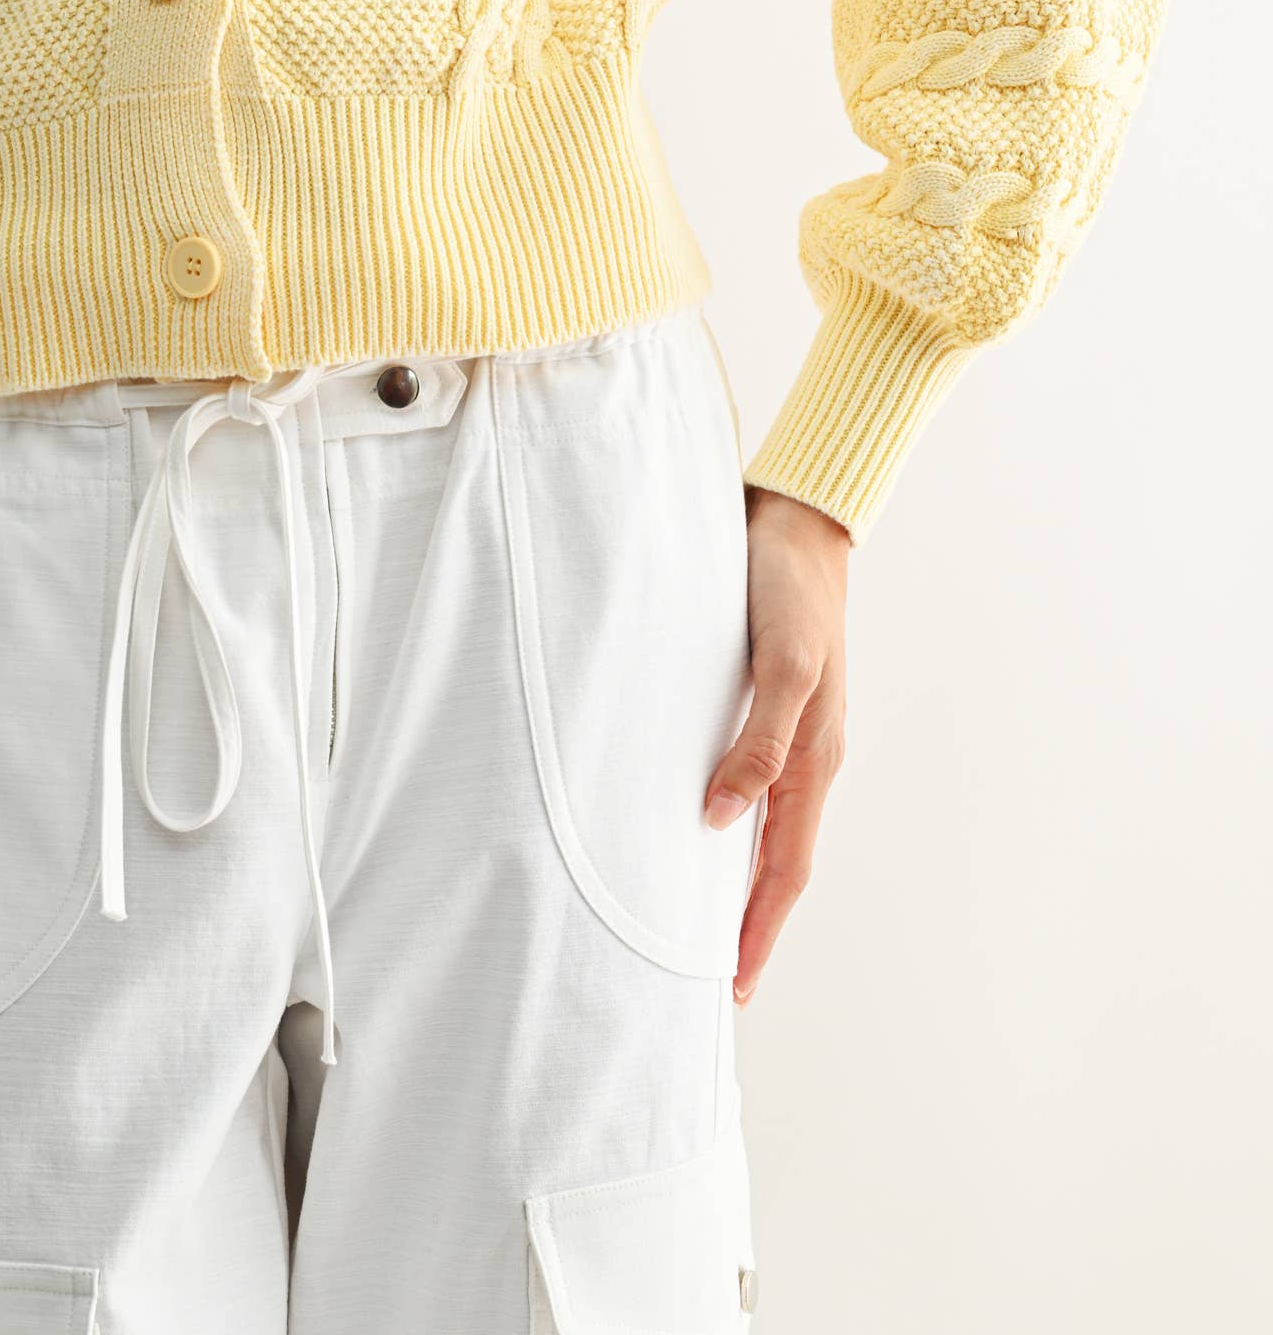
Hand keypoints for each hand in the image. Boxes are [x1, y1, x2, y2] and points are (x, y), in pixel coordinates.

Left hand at [703, 486, 850, 1007]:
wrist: (795, 517)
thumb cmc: (790, 588)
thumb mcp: (781, 665)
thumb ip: (757, 741)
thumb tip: (719, 819)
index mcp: (814, 757)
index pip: (784, 868)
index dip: (758, 930)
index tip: (734, 990)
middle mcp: (801, 754)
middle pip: (774, 859)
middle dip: (749, 923)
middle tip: (711, 980)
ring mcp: (781, 727)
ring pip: (759, 823)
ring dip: (733, 875)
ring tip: (696, 919)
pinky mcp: (756, 698)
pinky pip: (742, 778)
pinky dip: (723, 817)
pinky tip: (693, 821)